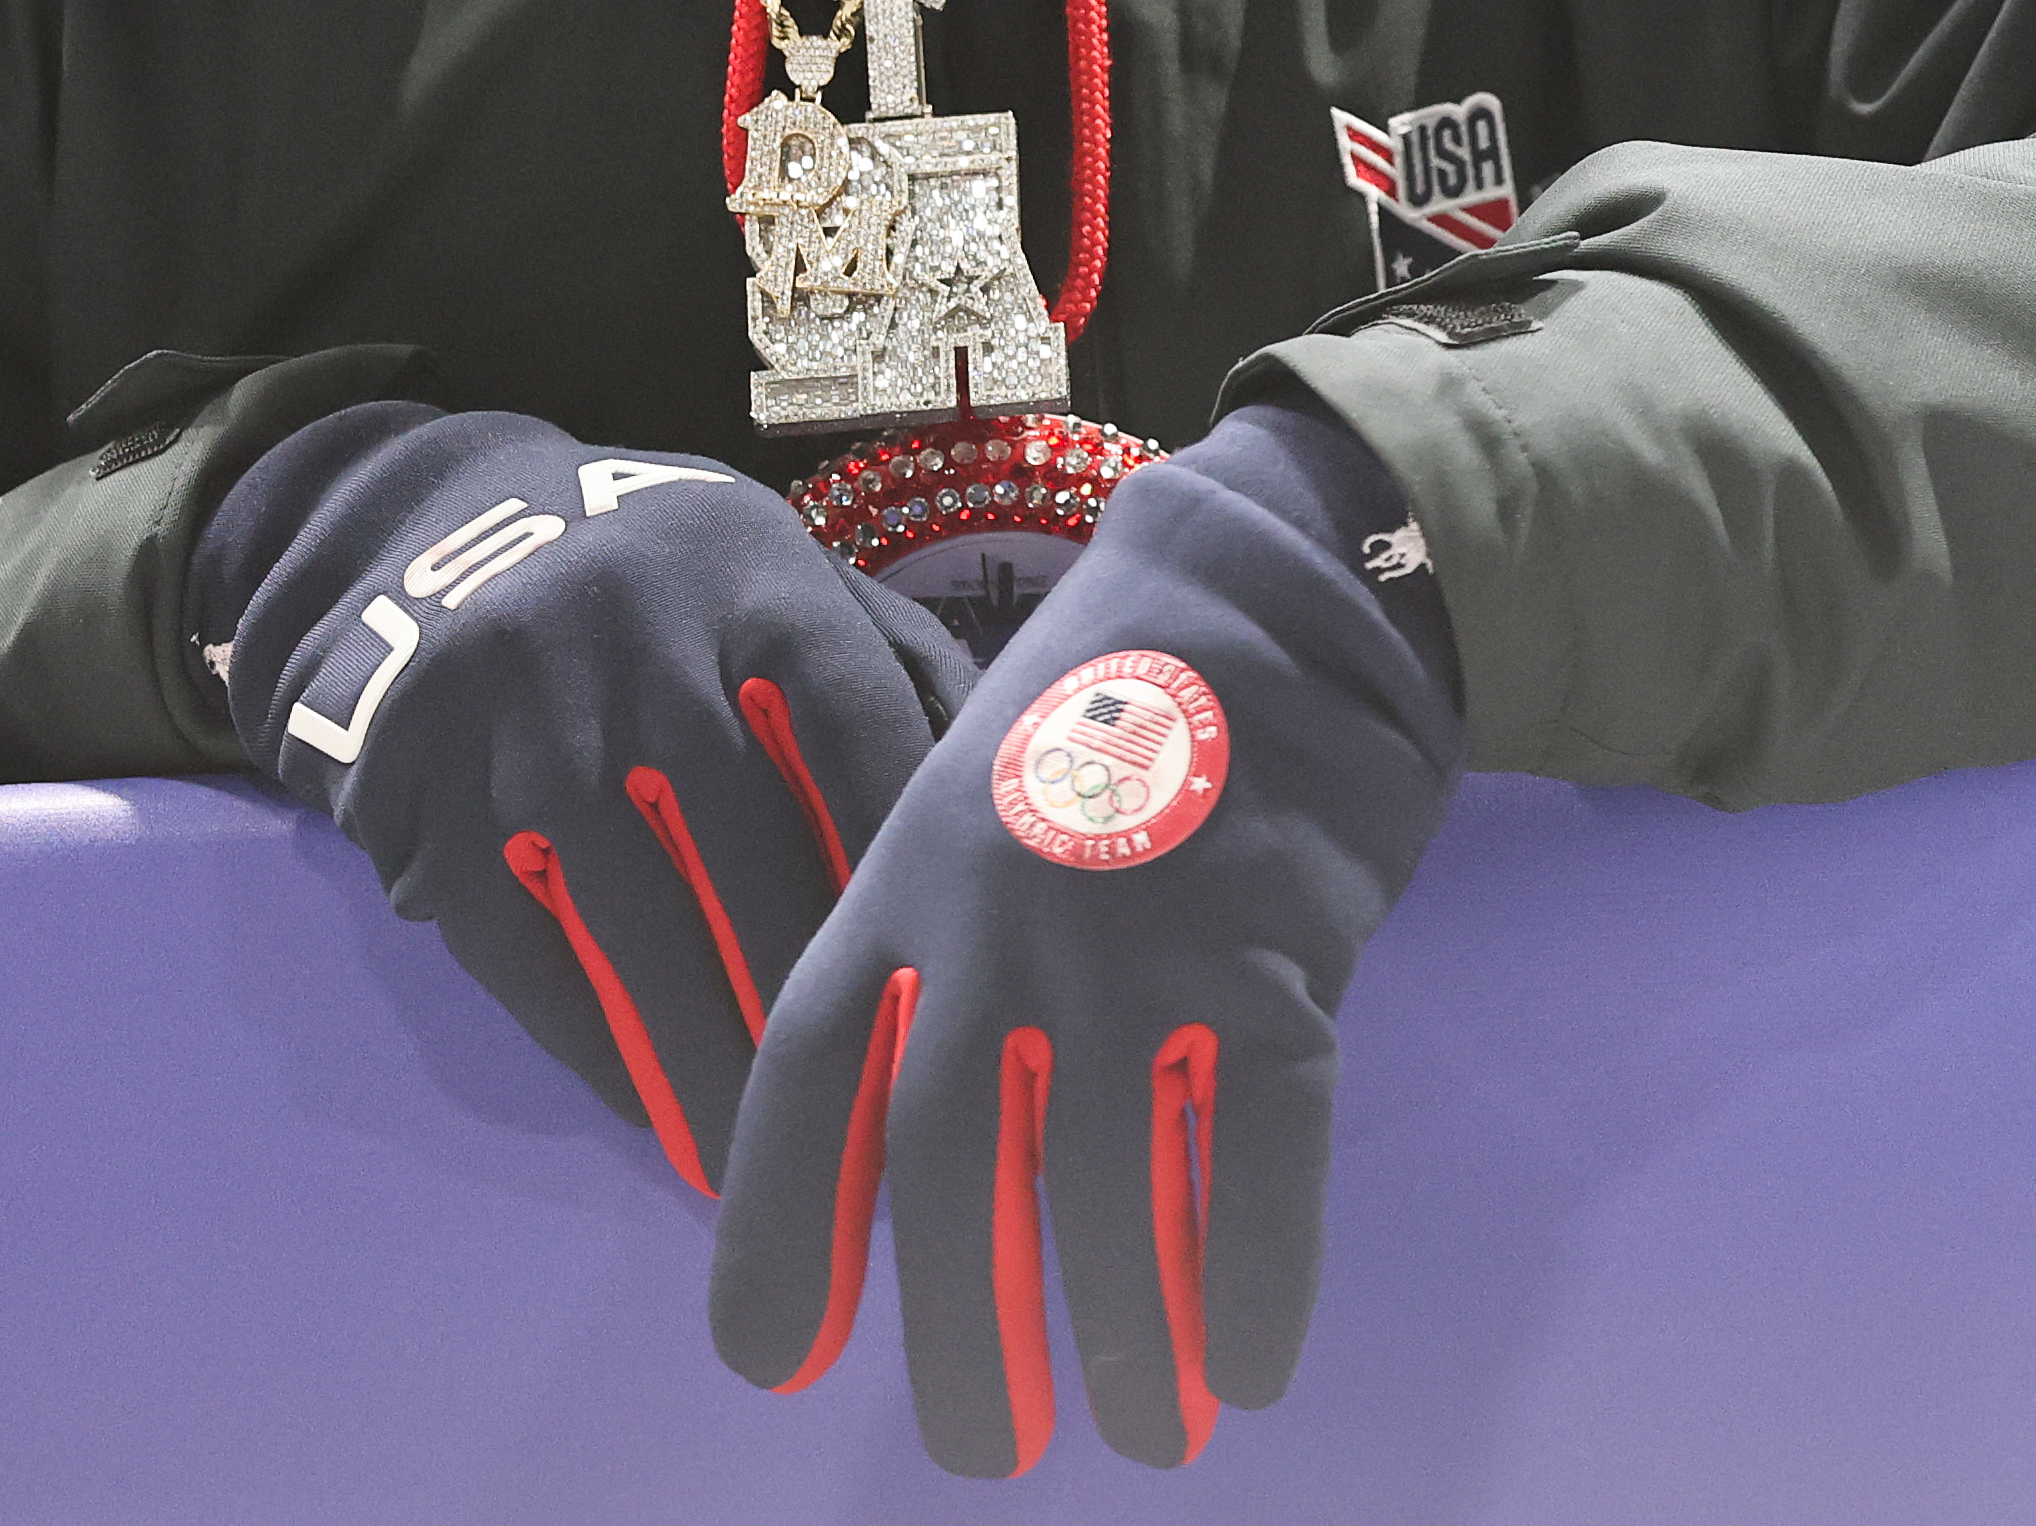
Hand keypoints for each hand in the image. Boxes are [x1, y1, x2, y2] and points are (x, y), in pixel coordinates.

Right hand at [188, 402, 972, 1191]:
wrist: (447, 538)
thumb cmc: (681, 593)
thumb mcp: (792, 578)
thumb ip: (906, 673)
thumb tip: (1024, 805)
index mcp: (749, 573)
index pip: (857, 725)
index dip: (908, 862)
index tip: (959, 983)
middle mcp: (636, 633)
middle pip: (747, 847)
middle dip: (812, 996)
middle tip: (874, 1117)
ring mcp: (521, 715)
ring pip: (635, 920)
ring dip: (707, 1059)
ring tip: (768, 1159)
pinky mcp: (427, 790)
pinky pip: (527, 950)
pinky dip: (599, 1046)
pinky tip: (660, 1113)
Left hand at [707, 402, 1462, 1472]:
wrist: (1268, 600)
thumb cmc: (1099, 722)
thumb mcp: (963, 812)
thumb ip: (925, 957)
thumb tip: (893, 1152)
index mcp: (901, 880)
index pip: (805, 1071)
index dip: (776, 1222)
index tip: (765, 1359)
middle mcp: (999, 924)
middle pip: (942, 1165)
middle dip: (958, 1333)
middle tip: (984, 1449)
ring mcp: (1138, 942)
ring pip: (1102, 1186)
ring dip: (1118, 1338)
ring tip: (1139, 1433)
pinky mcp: (1276, 958)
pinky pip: (1261, 1157)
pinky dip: (1250, 1279)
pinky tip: (1245, 1369)